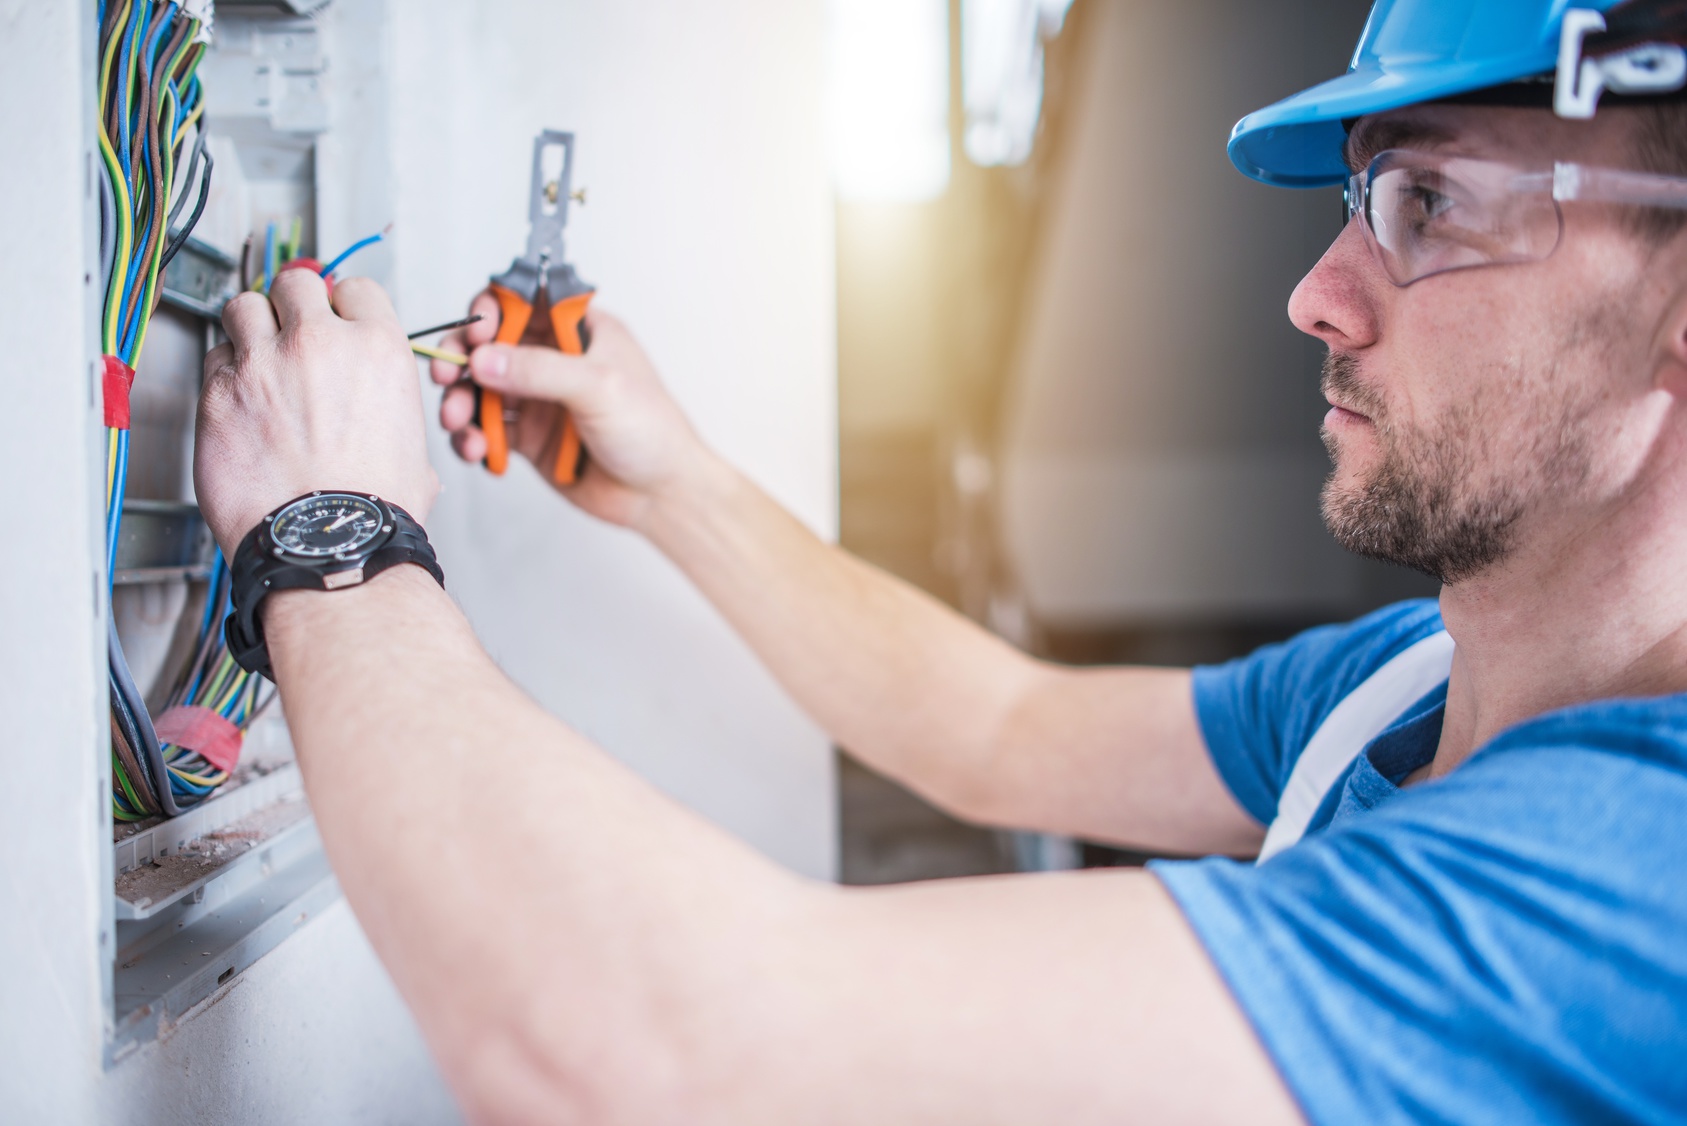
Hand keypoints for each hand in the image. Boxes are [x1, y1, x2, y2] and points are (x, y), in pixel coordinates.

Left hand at [195, 271, 439, 556]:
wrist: (326, 545)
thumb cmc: (372, 511)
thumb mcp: (415, 452)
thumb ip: (394, 417)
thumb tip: (388, 428)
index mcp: (377, 349)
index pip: (355, 288)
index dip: (343, 305)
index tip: (335, 321)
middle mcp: (319, 344)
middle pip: (294, 283)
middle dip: (292, 305)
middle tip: (291, 333)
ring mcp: (264, 363)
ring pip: (243, 306)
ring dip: (250, 328)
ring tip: (257, 359)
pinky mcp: (219, 392)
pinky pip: (213, 360)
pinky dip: (223, 374)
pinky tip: (237, 401)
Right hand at [431, 293, 710, 528]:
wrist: (660, 494)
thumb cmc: (651, 431)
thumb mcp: (599, 388)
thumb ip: (539, 370)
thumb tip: (483, 358)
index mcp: (580, 330)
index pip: (524, 301)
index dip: (491, 311)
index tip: (476, 333)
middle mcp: (555, 359)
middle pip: (490, 343)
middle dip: (462, 358)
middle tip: (446, 376)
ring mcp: (539, 398)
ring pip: (481, 388)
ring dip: (461, 402)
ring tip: (458, 424)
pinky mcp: (528, 436)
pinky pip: (486, 429)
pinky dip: (473, 437)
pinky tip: (477, 450)